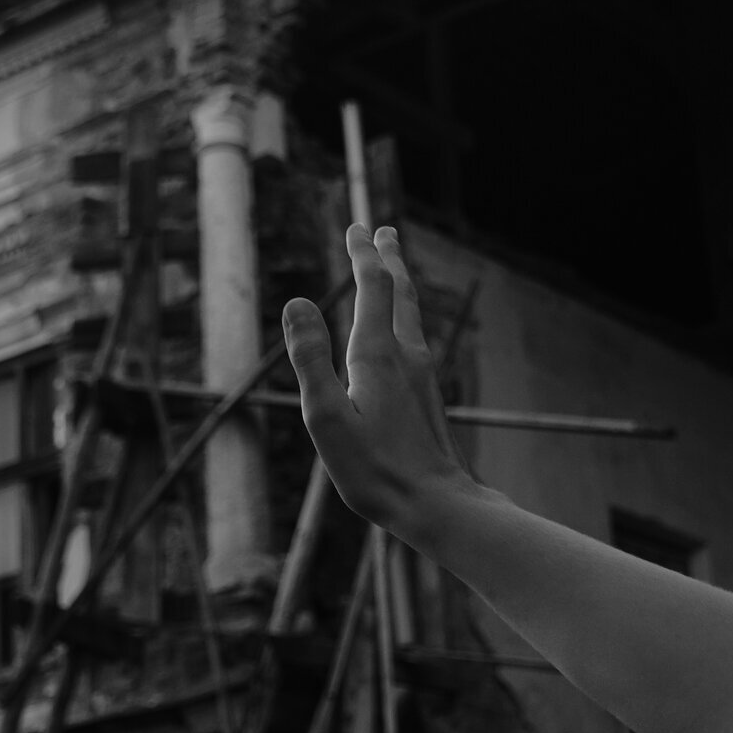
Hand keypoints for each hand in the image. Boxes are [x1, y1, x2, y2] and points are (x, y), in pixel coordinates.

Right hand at [282, 224, 483, 541]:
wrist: (437, 505)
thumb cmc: (374, 469)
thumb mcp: (326, 416)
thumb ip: (310, 358)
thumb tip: (296, 302)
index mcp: (377, 355)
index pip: (372, 288)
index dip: (362, 255)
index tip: (356, 227)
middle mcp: (406, 355)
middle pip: (399, 293)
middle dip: (388, 260)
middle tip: (384, 230)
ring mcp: (422, 375)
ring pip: (411, 315)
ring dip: (399, 285)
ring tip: (393, 269)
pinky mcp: (427, 395)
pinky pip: (414, 339)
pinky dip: (403, 317)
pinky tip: (401, 334)